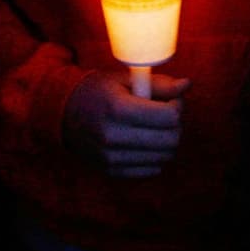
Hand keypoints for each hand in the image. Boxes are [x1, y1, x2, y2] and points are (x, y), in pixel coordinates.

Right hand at [62, 69, 188, 178]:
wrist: (63, 114)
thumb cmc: (98, 91)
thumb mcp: (124, 80)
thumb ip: (158, 84)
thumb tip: (186, 86)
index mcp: (117, 108)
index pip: (169, 116)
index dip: (177, 105)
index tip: (171, 99)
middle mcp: (113, 136)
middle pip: (170, 139)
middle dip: (176, 125)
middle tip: (166, 114)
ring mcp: (111, 157)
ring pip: (163, 157)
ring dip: (167, 141)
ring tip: (155, 127)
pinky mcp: (111, 170)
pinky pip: (150, 170)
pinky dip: (155, 156)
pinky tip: (146, 142)